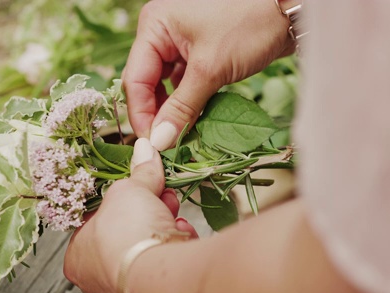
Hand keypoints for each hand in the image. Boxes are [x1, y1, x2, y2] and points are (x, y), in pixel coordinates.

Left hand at [64, 138, 197, 292]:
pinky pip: (165, 267)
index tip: (138, 190)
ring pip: (147, 252)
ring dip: (164, 228)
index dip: (121, 202)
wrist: (159, 275)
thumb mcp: (129, 190)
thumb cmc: (126, 233)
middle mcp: (97, 281)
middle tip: (163, 197)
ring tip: (174, 216)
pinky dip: (175, 249)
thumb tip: (144, 148)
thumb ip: (138, 173)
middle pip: (125, 236)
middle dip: (148, 212)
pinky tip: (182, 237)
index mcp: (76, 257)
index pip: (95, 224)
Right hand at [123, 0, 295, 149]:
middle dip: (156, 114)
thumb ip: (182, 108)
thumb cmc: (249, 24)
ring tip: (181, 134)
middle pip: (147, 83)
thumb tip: (160, 142)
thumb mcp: (211, 69)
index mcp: (154, 26)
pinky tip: (193, 119)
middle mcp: (161, 32)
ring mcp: (179, 41)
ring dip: (172, 110)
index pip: (135, 79)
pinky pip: (183, 82)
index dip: (141, 115)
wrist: (292, 8)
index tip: (153, 144)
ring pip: (164, 85)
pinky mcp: (198, 51)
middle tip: (166, 143)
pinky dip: (187, 101)